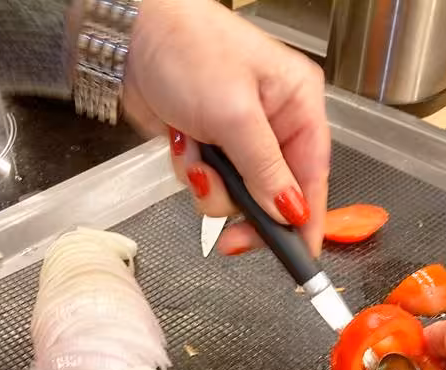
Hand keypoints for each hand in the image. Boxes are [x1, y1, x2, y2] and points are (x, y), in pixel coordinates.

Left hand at [124, 0, 329, 256]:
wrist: (131, 37)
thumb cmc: (189, 49)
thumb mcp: (235, 115)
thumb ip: (265, 169)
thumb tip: (290, 211)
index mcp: (297, 105)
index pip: (314, 176)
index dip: (308, 220)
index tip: (302, 257)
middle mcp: (274, 125)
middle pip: (275, 196)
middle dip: (247, 211)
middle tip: (231, 239)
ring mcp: (238, 139)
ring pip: (236, 197)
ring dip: (211, 187)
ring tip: (195, 152)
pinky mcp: (208, 146)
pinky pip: (207, 185)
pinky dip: (191, 173)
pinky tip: (182, 143)